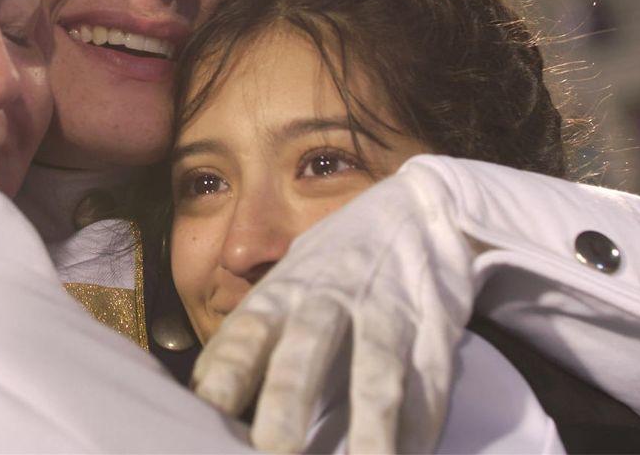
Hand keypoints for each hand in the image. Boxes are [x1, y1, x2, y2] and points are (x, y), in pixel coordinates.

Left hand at [192, 157, 473, 452]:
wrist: (419, 208)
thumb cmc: (337, 261)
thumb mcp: (288, 284)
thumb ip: (254, 335)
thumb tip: (206, 396)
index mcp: (285, 291)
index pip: (247, 331)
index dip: (227, 370)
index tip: (208, 408)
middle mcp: (329, 298)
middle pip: (306, 350)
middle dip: (287, 399)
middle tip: (272, 447)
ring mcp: (385, 308)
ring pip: (376, 368)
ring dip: (369, 422)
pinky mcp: (434, 322)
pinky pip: (429, 377)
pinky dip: (422, 422)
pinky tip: (411, 451)